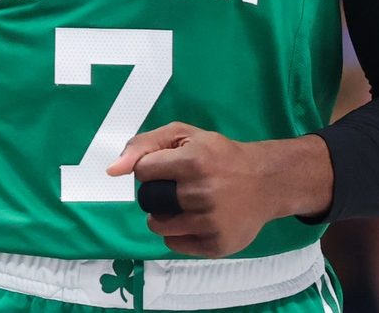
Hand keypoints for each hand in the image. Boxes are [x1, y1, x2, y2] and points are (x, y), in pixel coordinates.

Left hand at [106, 122, 324, 258]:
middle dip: (158, 192)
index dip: (152, 168)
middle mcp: (202, 193)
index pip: (143, 171)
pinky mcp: (215, 245)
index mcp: (194, 161)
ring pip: (158, 225)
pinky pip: (174, 243)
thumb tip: (112, 171)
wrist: (266, 182)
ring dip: (165, 214)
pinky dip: (179, 232)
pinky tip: (198, 219)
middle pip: (149, 200)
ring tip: (188, 204)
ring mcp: (210, 222)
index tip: (170, 166)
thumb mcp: (185, 135)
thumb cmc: (219, 155)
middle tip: (180, 186)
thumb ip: (144, 144)